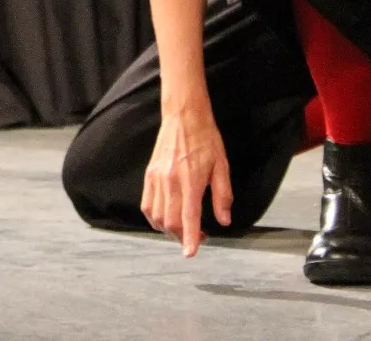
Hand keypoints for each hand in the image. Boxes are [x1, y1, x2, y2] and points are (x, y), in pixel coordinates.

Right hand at [140, 97, 232, 256]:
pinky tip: (166, 219)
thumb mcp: (222, 166)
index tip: (190, 253)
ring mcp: (156, 178)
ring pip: (156, 217)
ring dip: (168, 230)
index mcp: (190, 179)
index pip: (189, 216)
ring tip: (182, 229)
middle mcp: (170, 181)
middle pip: (170, 222)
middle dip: (183, 237)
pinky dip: (154, 218)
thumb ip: (222, 195)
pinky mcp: (149, 175)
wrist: (183, 116)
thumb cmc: (205, 139)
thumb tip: (224, 220)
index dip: (190, 238)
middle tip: (198, 237)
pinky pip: (146, 205)